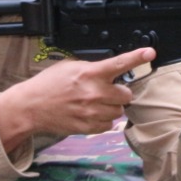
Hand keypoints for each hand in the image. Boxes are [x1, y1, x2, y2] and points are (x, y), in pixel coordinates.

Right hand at [0, 47, 150, 146]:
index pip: (119, 64)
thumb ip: (92, 69)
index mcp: (89, 73)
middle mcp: (93, 93)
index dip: (137, 57)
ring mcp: (91, 112)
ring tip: (94, 104)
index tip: (150, 53)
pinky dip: (102, 120)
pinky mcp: (87, 128)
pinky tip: (90, 114)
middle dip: (119, 93)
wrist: (31, 106)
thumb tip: (109, 72)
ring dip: (110, 107)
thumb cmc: (48, 84)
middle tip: (106, 91)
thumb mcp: (70, 67)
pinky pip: (108, 125)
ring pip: (118, 111)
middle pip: (126, 95)